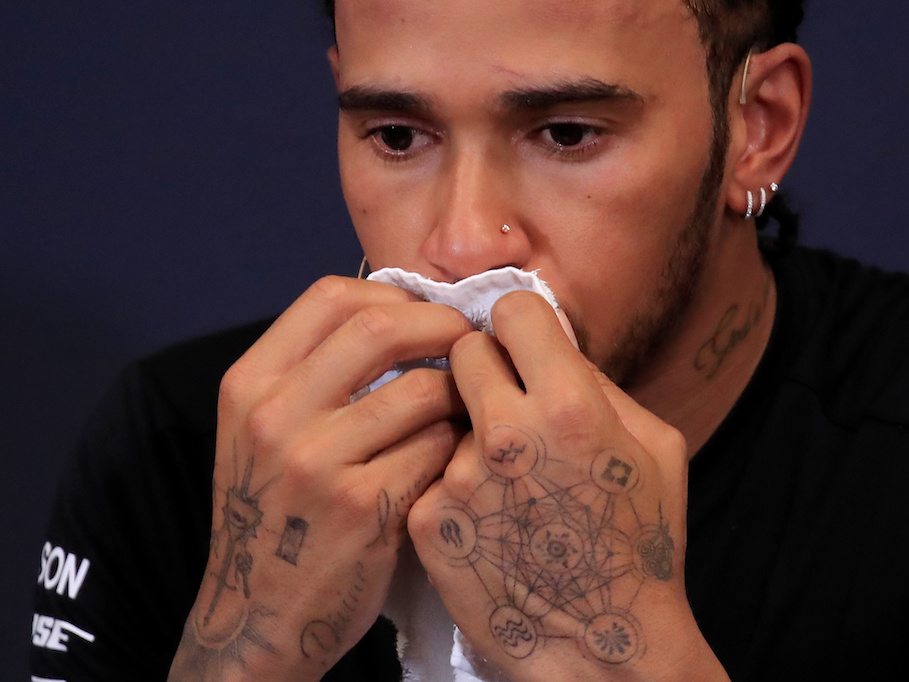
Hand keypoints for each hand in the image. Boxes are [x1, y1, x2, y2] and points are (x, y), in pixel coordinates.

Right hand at [169, 276, 472, 680]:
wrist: (257, 615)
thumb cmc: (275, 514)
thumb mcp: (260, 432)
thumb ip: (313, 374)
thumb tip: (399, 314)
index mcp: (249, 384)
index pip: (331, 295)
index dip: (393, 293)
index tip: (423, 313)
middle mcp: (275, 415)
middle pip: (380, 325)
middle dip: (440, 325)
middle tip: (466, 342)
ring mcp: (317, 462)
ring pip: (423, 389)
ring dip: (458, 393)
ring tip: (462, 407)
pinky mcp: (363, 506)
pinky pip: (437, 446)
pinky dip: (455, 445)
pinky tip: (450, 459)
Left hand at [408, 291, 727, 680]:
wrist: (602, 647)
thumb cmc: (641, 545)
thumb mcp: (655, 447)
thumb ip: (600, 382)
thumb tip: (551, 344)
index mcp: (568, 406)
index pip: (511, 310)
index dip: (520, 325)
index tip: (522, 345)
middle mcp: (506, 434)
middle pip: (465, 351)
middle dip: (486, 367)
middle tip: (505, 402)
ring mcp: (459, 478)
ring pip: (446, 412)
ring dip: (470, 430)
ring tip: (505, 478)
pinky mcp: (429, 519)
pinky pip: (432, 469)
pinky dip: (453, 482)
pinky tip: (485, 514)